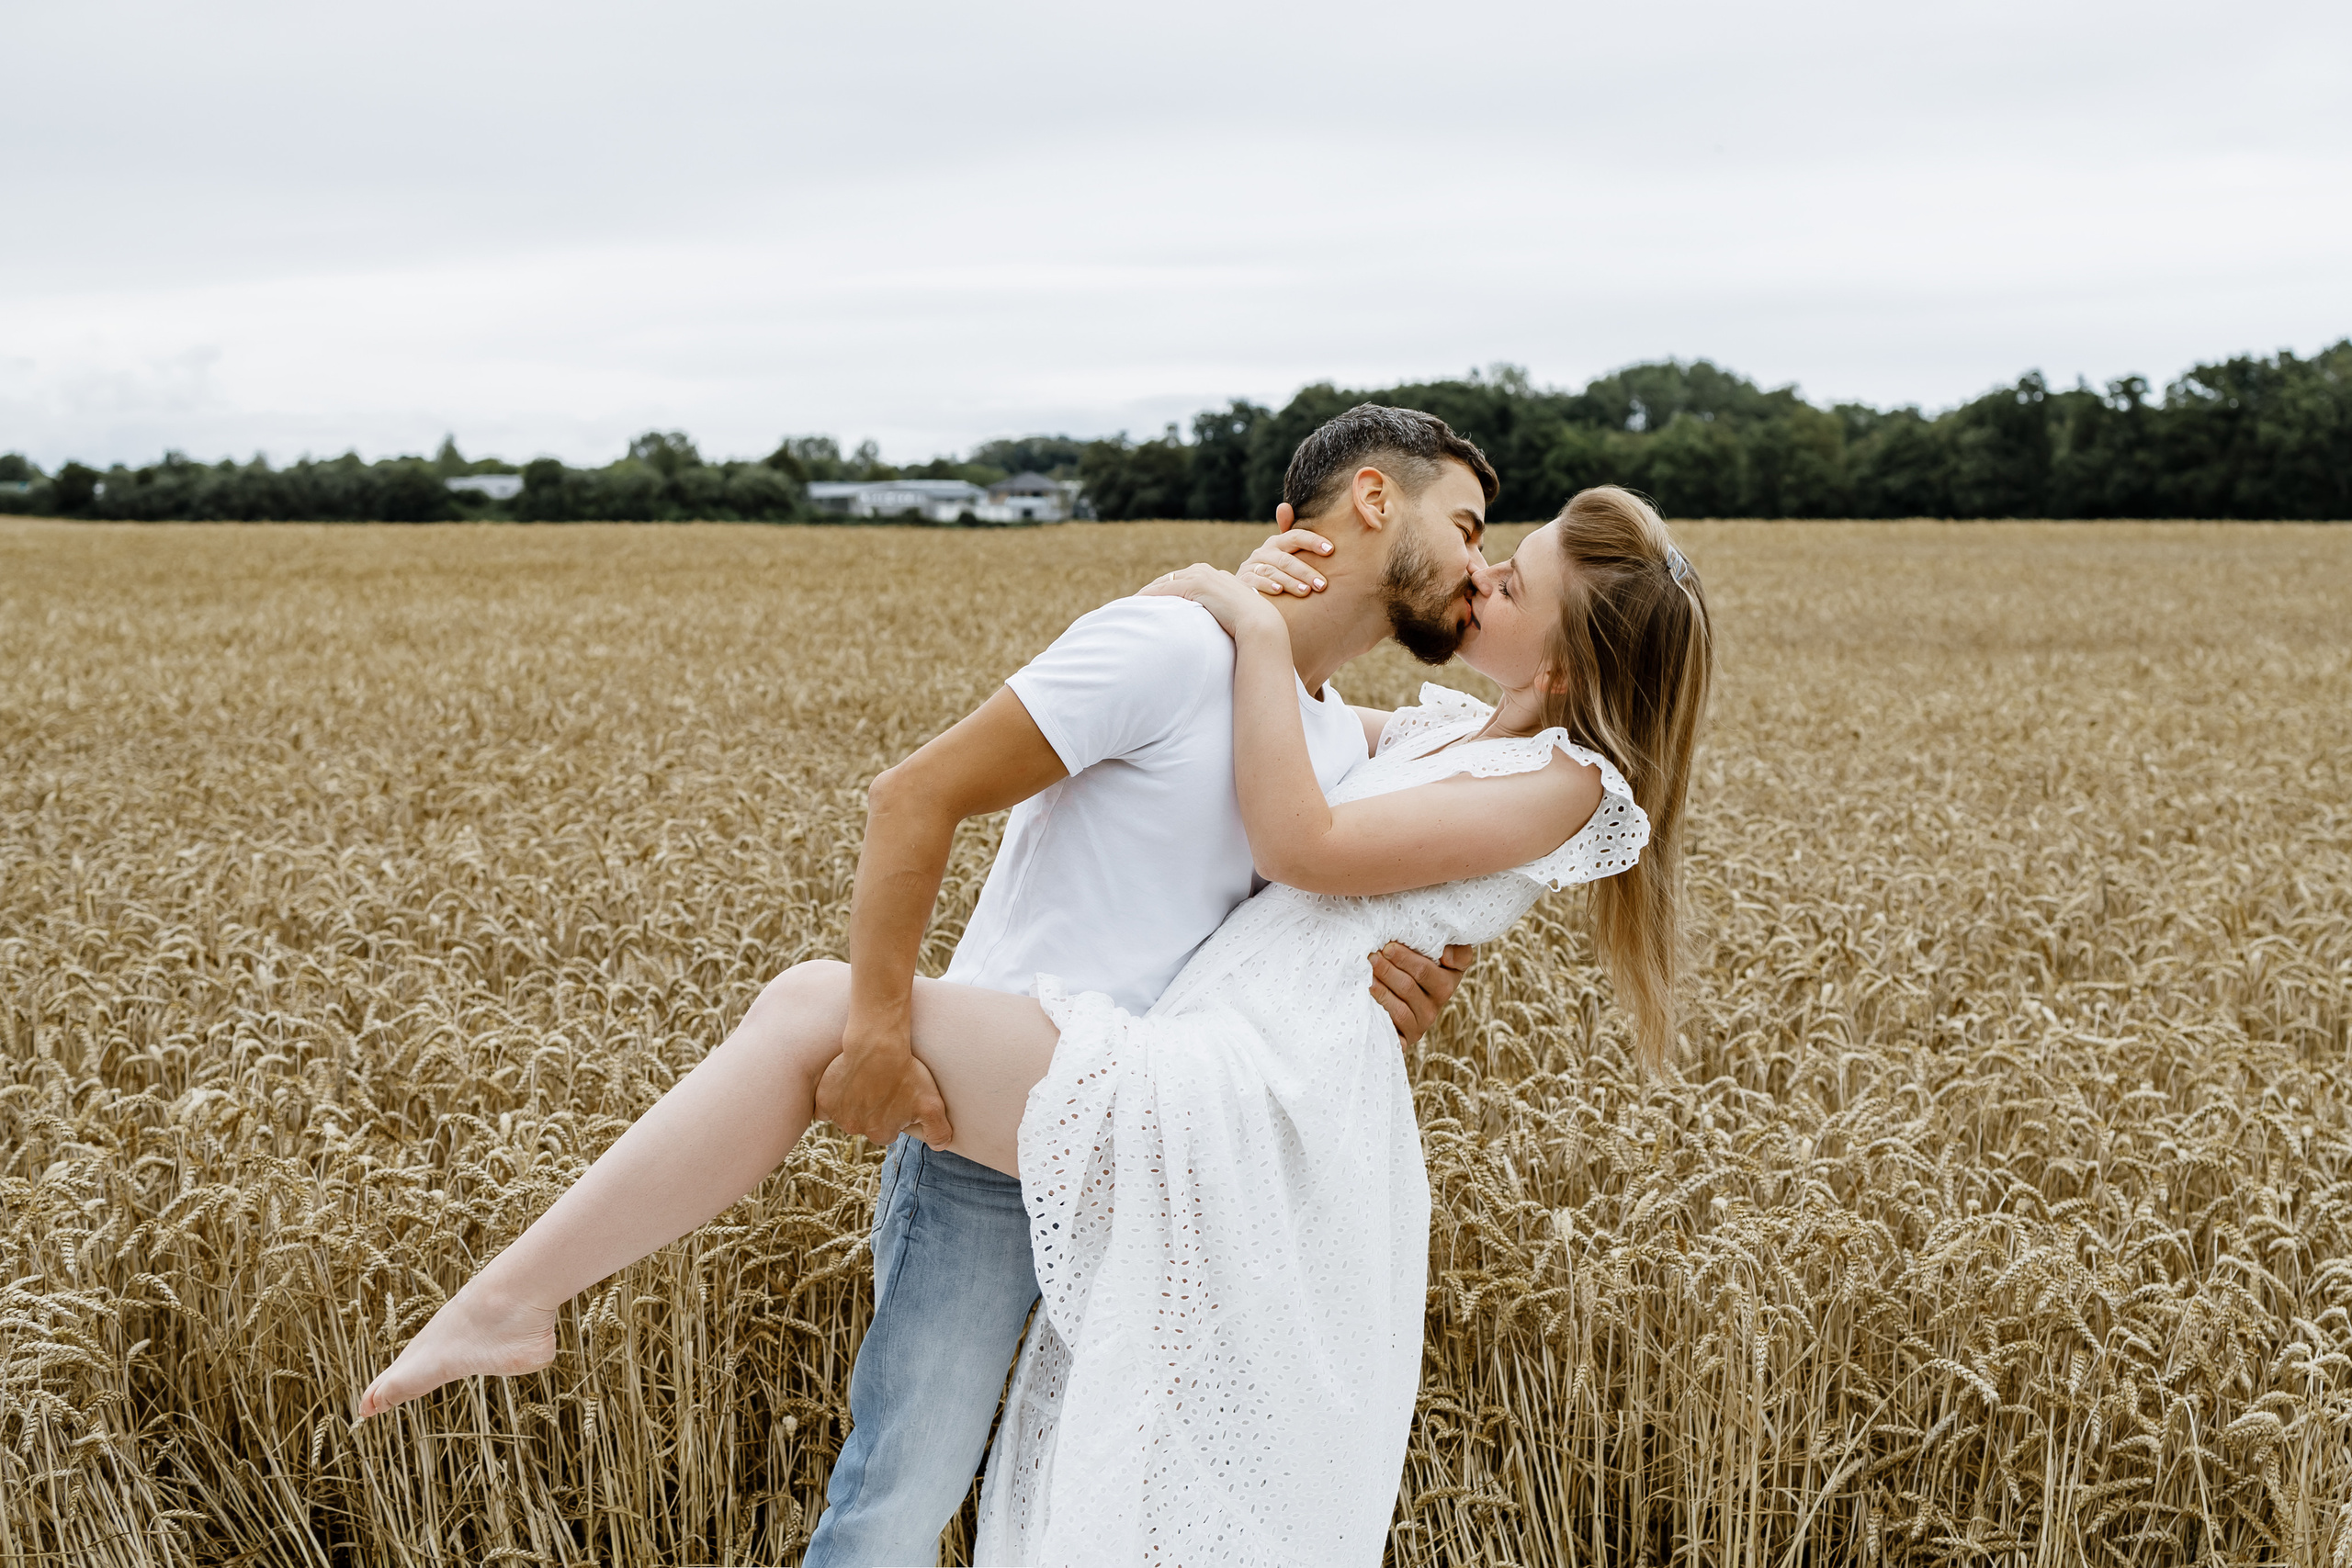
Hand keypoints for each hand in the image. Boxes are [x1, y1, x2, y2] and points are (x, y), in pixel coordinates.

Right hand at [815, 1021, 954, 1148]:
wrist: (877, 1046)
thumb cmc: (906, 1073)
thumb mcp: (932, 1104)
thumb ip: (939, 1130)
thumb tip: (940, 1147)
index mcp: (881, 1134)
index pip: (888, 1130)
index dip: (893, 1115)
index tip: (897, 1097)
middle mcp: (857, 1130)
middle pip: (866, 1124)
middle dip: (872, 1111)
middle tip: (881, 1088)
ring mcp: (838, 1115)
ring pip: (846, 1115)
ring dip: (853, 1105)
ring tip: (865, 1082)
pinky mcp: (824, 1100)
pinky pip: (826, 1106)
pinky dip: (833, 1099)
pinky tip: (845, 1086)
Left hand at [1140, 562, 1284, 638]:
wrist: (1259, 624)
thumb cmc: (1249, 628)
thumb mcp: (1231, 616)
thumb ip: (1219, 615)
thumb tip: (1213, 628)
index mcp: (1214, 576)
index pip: (1182, 579)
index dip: (1166, 591)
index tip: (1153, 602)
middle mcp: (1206, 571)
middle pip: (1170, 578)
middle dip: (1153, 590)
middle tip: (1135, 604)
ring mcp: (1201, 575)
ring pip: (1165, 583)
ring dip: (1147, 594)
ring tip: (1131, 606)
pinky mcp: (1195, 584)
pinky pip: (1165, 590)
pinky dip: (1149, 597)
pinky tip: (1136, 605)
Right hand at [1238, 502, 1335, 597]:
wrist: (1244, 590)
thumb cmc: (1275, 571)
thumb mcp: (1286, 554)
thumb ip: (1298, 538)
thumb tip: (1288, 506)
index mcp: (1277, 542)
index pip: (1295, 537)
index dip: (1312, 541)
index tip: (1330, 549)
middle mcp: (1264, 552)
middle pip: (1286, 559)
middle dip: (1305, 572)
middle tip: (1322, 584)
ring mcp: (1252, 565)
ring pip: (1273, 571)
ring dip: (1290, 581)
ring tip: (1306, 591)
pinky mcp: (1243, 579)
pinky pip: (1255, 581)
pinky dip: (1267, 585)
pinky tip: (1279, 591)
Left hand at [1370, 943, 1473, 1046]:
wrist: (1405, 989)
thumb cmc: (1424, 964)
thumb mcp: (1444, 952)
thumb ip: (1456, 950)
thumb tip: (1447, 957)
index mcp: (1447, 983)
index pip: (1425, 971)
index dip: (1404, 959)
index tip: (1388, 947)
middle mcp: (1436, 1006)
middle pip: (1408, 988)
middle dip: (1387, 970)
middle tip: (1371, 956)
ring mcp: (1421, 1023)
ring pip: (1400, 1009)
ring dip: (1381, 991)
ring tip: (1368, 974)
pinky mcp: (1407, 1037)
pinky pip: (1394, 1027)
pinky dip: (1381, 1011)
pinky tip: (1370, 995)